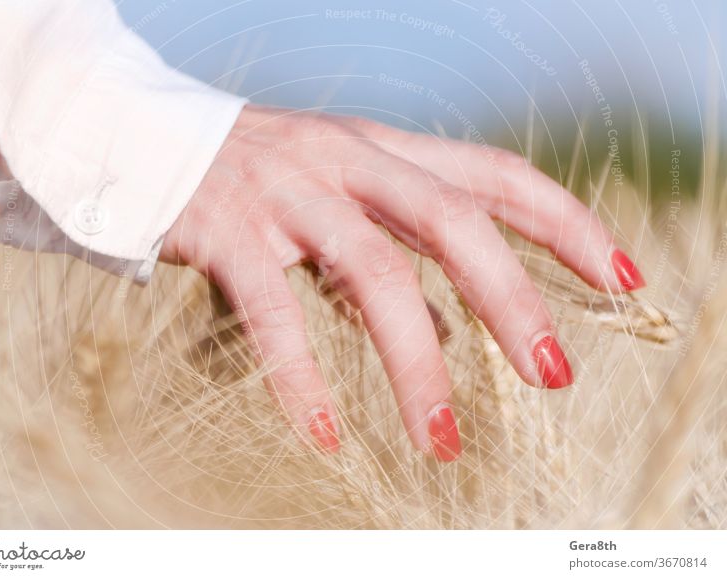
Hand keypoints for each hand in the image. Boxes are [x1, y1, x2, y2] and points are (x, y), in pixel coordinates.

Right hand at [159, 104, 644, 460]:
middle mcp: (345, 160)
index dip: (564, 221)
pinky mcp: (227, 230)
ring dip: (418, 363)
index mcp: (382, 149)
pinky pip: (273, 312)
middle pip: (452, 221)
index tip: (619, 276)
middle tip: (554, 374)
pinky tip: (325, 432)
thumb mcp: (338, 185)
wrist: (144, 134)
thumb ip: (397, 238)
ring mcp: (287, 193)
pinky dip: (302, 377)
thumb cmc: (256, 173)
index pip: (494, 174)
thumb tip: (453, 317)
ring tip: (443, 440)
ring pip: (374, 273)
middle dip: (512, 298)